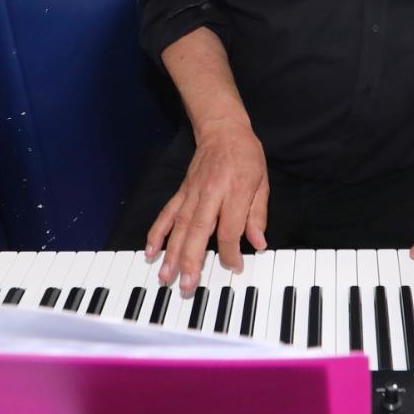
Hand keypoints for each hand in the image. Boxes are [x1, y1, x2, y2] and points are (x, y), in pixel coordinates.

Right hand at [144, 121, 268, 291]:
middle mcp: (211, 193)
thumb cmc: (246, 156)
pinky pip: (167, 213)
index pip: (230, 229)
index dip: (232, 252)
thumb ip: (258, 215)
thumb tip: (258, 243)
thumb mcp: (262, 182)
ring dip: (172, 253)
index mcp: (235, 191)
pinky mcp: (182, 192)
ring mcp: (192, 193)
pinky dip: (157, 232)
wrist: (222, 129)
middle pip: (200, 230)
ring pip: (180, 226)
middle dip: (192, 260)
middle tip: (187, 285)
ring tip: (166, 276)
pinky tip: (150, 250)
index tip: (235, 267)